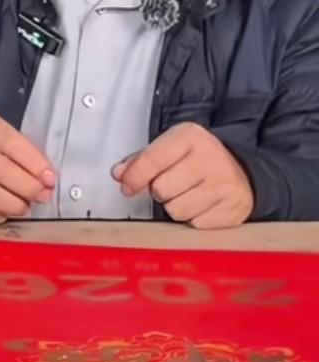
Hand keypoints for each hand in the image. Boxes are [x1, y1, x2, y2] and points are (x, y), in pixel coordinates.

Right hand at [0, 110, 55, 226]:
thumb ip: (23, 150)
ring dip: (17, 204)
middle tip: (43, 194)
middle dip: (28, 186)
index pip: (9, 142)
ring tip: (27, 204)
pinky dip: (1, 216)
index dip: (33, 162)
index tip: (50, 178)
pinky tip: (8, 210)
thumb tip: (47, 178)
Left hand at [112, 124, 254, 227]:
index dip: (133, 177)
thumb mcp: (171, 147)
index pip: (151, 160)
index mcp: (190, 137)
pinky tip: (202, 204)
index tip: (127, 185)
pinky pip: (195, 224)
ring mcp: (224, 184)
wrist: (242, 169)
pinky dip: (194, 218)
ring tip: (188, 193)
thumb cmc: (201, 158)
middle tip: (173, 183)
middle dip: (160, 191)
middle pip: (160, 190)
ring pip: (176, 211)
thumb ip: (142, 160)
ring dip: (176, 206)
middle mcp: (210, 158)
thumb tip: (120, 174)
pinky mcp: (232, 209)